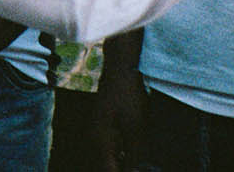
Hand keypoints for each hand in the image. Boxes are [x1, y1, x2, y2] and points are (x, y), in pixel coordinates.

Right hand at [94, 31, 146, 171]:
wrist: (119, 72)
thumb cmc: (128, 98)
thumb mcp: (136, 130)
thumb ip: (135, 155)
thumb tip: (136, 171)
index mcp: (100, 143)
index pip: (109, 171)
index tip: (138, 171)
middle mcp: (94, 140)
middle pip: (106, 166)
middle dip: (120, 169)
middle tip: (139, 166)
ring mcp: (97, 133)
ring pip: (108, 158)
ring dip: (121, 163)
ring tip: (137, 162)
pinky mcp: (102, 127)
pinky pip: (110, 149)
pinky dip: (121, 155)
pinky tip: (133, 154)